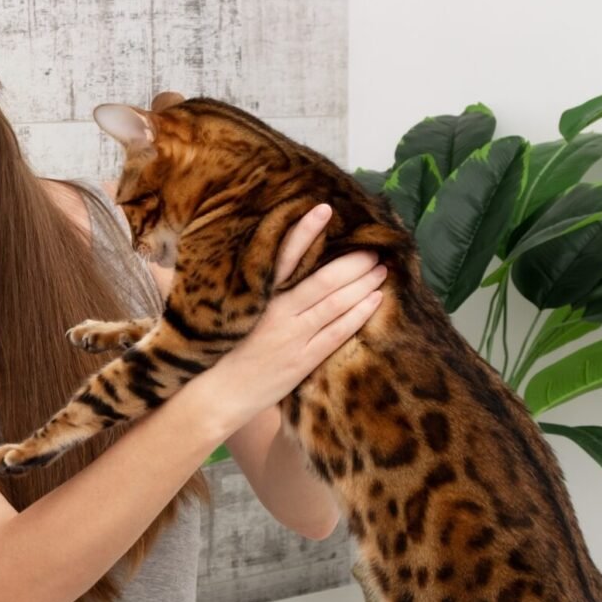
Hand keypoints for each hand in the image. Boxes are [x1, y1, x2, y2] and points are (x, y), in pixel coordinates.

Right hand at [202, 203, 385, 429]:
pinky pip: (337, 332)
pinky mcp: (302, 360)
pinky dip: (359, 313)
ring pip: (335, 303)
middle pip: (322, 279)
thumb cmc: (231, 348)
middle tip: (373, 247)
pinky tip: (376, 299)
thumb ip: (264, 289)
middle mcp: (277, 312)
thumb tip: (293, 262)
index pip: (285, 256)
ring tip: (381, 268)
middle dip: (352, 261)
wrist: (221, 392)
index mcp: (259, 295)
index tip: (324, 209)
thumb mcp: (240, 311)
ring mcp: (292, 337)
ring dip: (363, 283)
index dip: (305, 231)